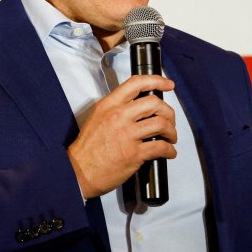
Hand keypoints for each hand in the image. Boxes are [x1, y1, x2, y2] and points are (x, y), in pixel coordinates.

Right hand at [67, 75, 176, 199]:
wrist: (79, 171)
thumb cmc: (87, 149)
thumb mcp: (97, 117)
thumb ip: (116, 108)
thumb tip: (138, 106)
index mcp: (109, 105)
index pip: (136, 83)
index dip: (157, 81)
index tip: (167, 85)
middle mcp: (119, 116)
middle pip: (155, 103)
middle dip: (168, 112)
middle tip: (169, 120)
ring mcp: (127, 134)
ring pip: (161, 124)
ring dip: (171, 131)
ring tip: (170, 137)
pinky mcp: (134, 153)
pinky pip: (161, 147)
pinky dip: (170, 150)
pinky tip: (169, 152)